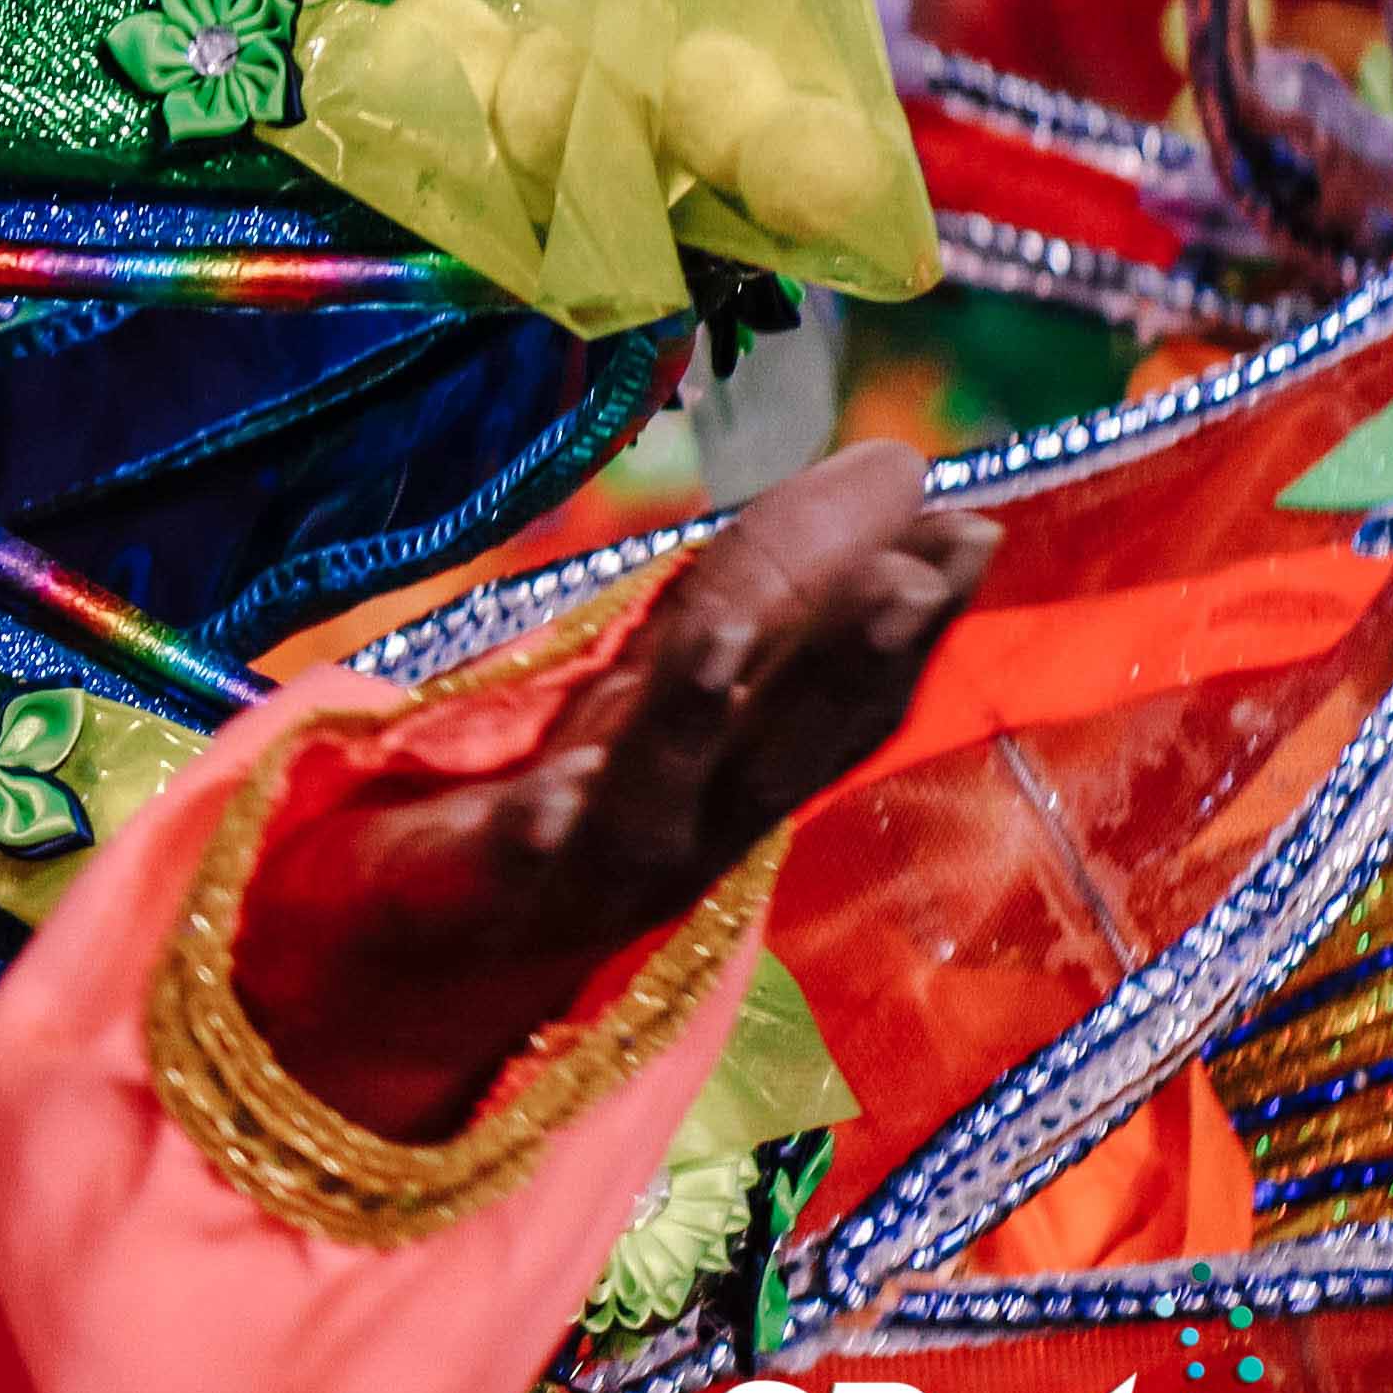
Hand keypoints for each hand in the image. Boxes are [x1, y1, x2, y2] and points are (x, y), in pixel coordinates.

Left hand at [233, 436, 994, 1142]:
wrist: (424, 924)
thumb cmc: (576, 780)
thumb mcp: (674, 657)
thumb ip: (779, 576)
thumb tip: (900, 468)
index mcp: (742, 763)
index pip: (844, 701)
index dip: (911, 627)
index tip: (968, 533)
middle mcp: (694, 823)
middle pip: (778, 748)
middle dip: (845, 665)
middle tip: (911, 574)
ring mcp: (596, 867)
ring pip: (658, 798)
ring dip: (694, 719)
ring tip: (718, 636)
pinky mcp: (491, 888)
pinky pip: (519, 859)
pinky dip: (543, 826)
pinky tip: (551, 792)